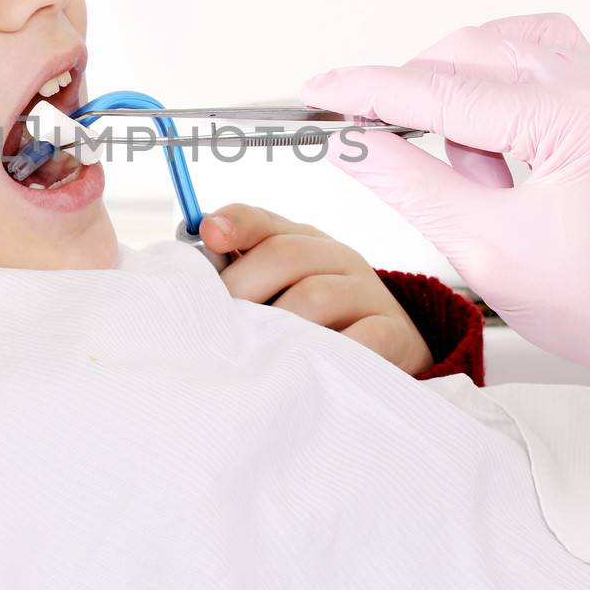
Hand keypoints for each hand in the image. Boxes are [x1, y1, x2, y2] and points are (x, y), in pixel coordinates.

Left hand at [198, 202, 433, 375]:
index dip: (237, 223)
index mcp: (305, 241)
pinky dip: (333, 351)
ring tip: (259, 355)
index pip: (266, 221)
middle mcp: (338, 258)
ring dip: (281, 326)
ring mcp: (368, 293)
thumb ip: (242, 276)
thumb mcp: (282, 291)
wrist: (394, 348)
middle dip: (245, 286)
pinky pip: (363, 337)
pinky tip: (309, 368)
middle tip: (220, 326)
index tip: (211, 236)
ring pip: (316, 296)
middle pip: (287, 253)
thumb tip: (195, 276)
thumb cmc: (320, 321)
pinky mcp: (394, 332)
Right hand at [299, 13, 589, 459]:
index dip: (370, 90)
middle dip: (411, 96)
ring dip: (456, 96)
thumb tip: (352, 142)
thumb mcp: (483, 248)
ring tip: (471, 177)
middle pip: (468, 55)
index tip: (318, 91)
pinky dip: (489, 87)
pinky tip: (485, 140)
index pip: (444, 91)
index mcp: (575, 120)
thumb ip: (409, 183)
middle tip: (366, 137)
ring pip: (495, 50)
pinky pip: (528, 59)